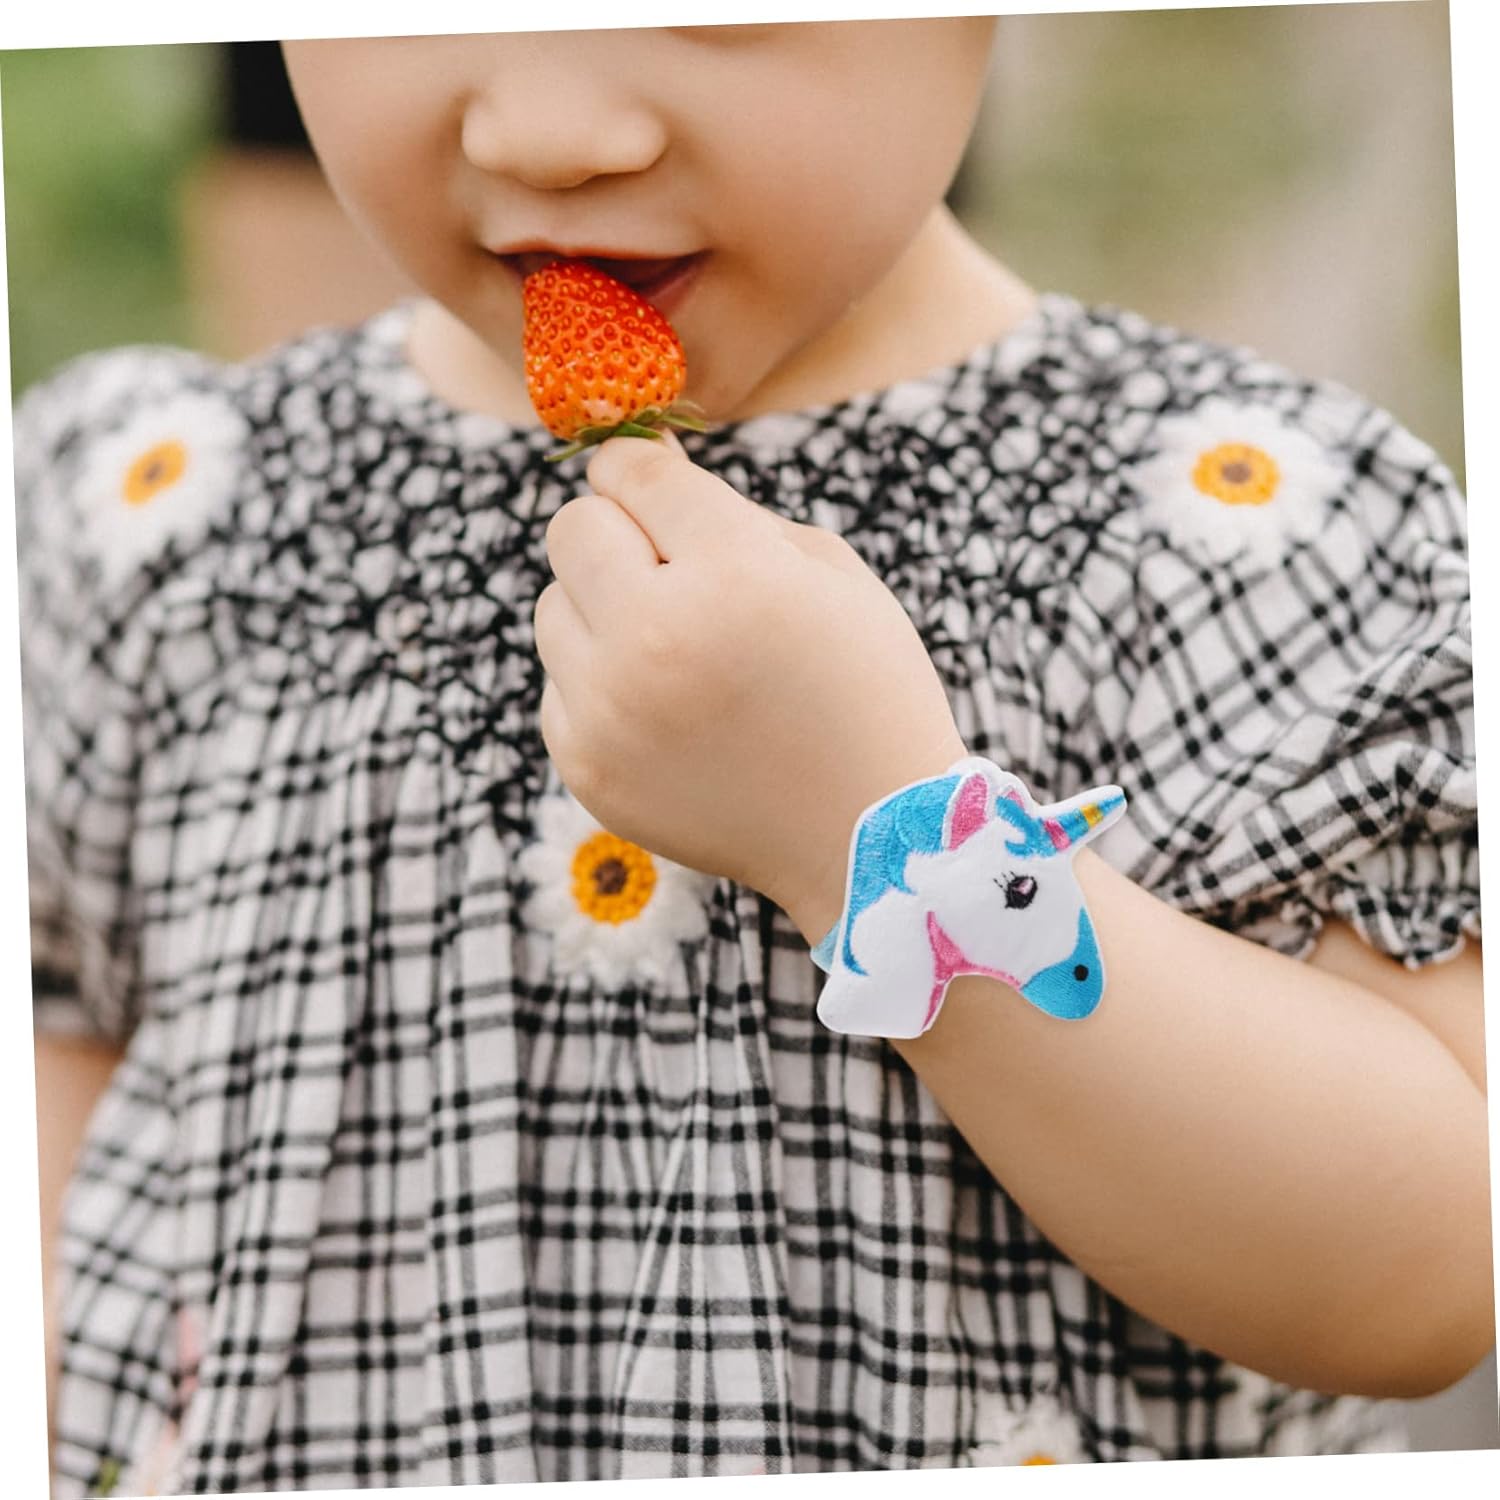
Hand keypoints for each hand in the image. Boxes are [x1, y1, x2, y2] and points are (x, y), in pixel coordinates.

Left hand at [534, 435, 968, 942]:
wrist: (868, 836)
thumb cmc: (863, 689)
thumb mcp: (831, 574)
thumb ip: (730, 513)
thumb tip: (643, 473)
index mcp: (733, 573)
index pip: (632, 472)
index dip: (638, 468)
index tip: (647, 484)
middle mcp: (655, 637)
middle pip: (570, 530)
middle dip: (615, 534)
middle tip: (664, 570)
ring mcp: (610, 710)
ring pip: (551, 608)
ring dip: (602, 612)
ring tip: (673, 651)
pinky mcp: (587, 767)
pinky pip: (559, 686)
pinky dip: (599, 686)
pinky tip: (667, 713)